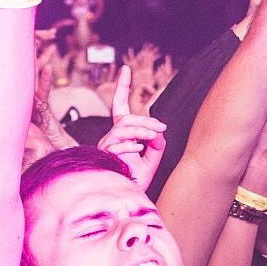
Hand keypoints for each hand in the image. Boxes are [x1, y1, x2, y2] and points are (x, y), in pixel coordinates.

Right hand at [95, 67, 167, 191]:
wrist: (128, 197)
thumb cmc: (138, 179)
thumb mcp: (153, 159)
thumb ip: (157, 144)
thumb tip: (160, 133)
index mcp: (123, 133)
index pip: (119, 105)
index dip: (121, 87)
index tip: (125, 69)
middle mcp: (111, 136)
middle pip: (126, 118)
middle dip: (145, 121)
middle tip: (162, 128)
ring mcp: (106, 146)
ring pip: (122, 129)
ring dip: (140, 131)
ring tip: (152, 138)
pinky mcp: (104, 157)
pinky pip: (116, 145)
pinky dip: (130, 145)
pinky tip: (139, 148)